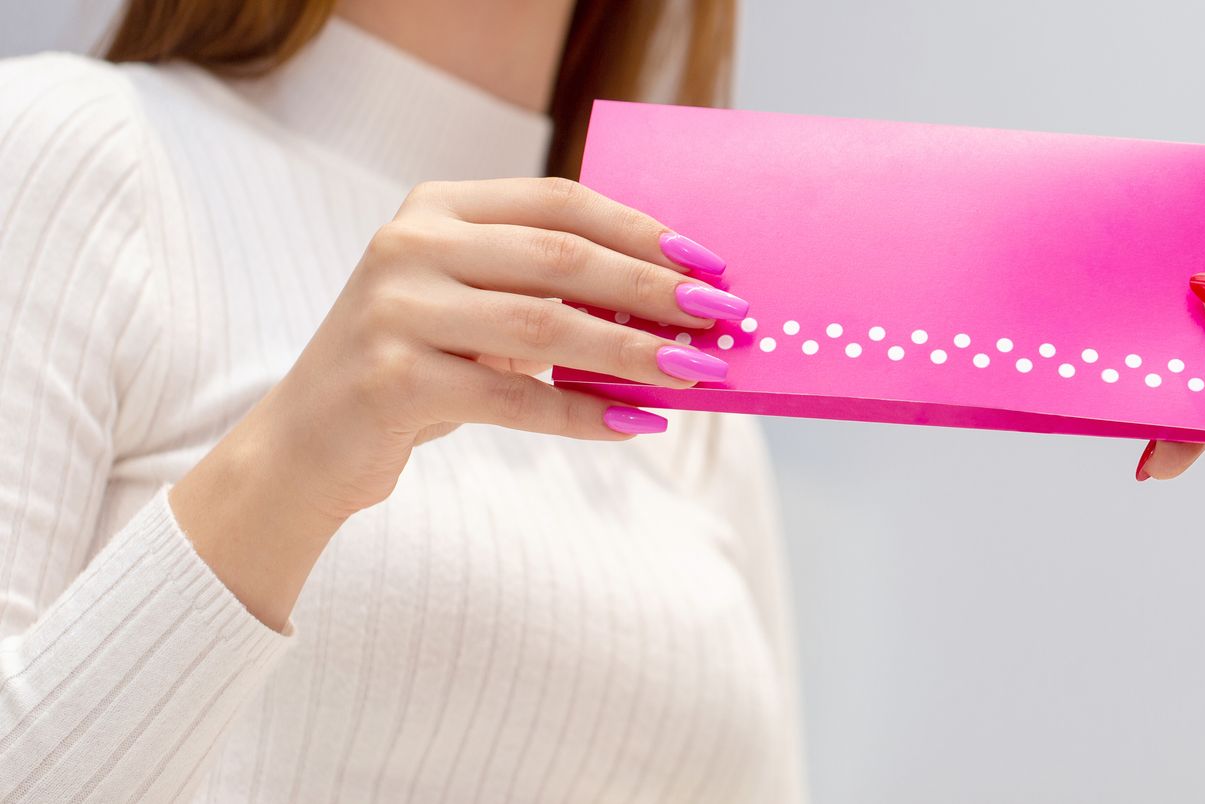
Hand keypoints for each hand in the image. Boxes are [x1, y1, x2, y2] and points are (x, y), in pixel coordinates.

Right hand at [171, 177, 745, 626]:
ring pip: (545, 326)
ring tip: (696, 374)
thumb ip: (549, 290)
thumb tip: (673, 302)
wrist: (305, 446)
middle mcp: (410, 245)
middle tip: (723, 319)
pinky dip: (584, 414)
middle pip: (562, 258)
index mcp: (437, 209)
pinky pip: (514, 398)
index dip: (642, 229)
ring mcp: (395, 309)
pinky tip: (637, 423)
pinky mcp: (390, 379)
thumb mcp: (475, 309)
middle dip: (655, 289)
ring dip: (634, 352)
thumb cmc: (415, 369)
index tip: (710, 263)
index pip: (560, 202)